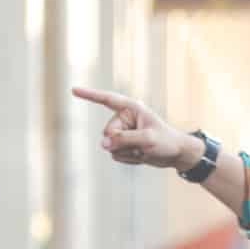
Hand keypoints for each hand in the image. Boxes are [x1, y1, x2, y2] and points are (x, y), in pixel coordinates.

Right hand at [70, 87, 199, 170]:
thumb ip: (123, 140)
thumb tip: (103, 143)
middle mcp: (124, 119)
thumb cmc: (166, 141)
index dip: (89, 95)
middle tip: (141, 146)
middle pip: (108, 132)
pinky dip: (128, 158)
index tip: (73, 90)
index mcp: (131, 108)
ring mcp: (123, 133)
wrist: (176, 154)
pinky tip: (140, 155)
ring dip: (127, 152)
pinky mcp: (123, 145)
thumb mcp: (147, 139)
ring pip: (110, 146)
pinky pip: (115, 155)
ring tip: (143, 150)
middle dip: (121, 143)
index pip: (107, 100)